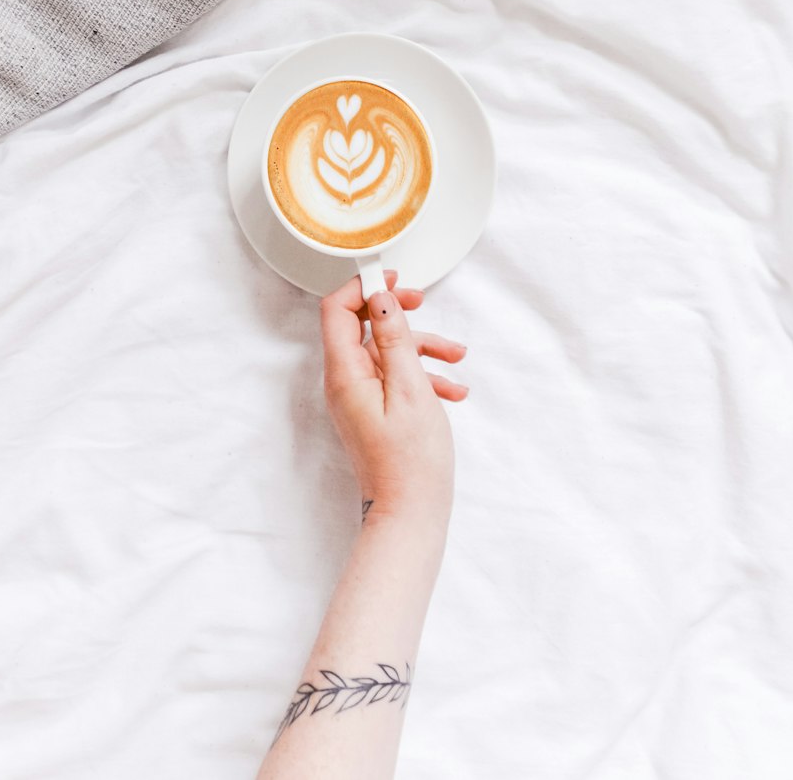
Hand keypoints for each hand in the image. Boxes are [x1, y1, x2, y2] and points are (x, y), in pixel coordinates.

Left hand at [319, 270, 467, 530]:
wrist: (410, 514)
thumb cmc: (410, 461)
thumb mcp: (410, 388)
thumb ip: (395, 338)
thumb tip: (381, 297)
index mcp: (345, 373)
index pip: (336, 310)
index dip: (362, 287)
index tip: (392, 278)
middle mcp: (345, 382)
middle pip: (360, 326)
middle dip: (395, 311)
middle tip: (422, 301)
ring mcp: (359, 397)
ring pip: (386, 352)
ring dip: (421, 347)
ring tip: (456, 357)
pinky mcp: (374, 410)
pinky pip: (395, 378)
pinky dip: (423, 376)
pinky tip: (453, 389)